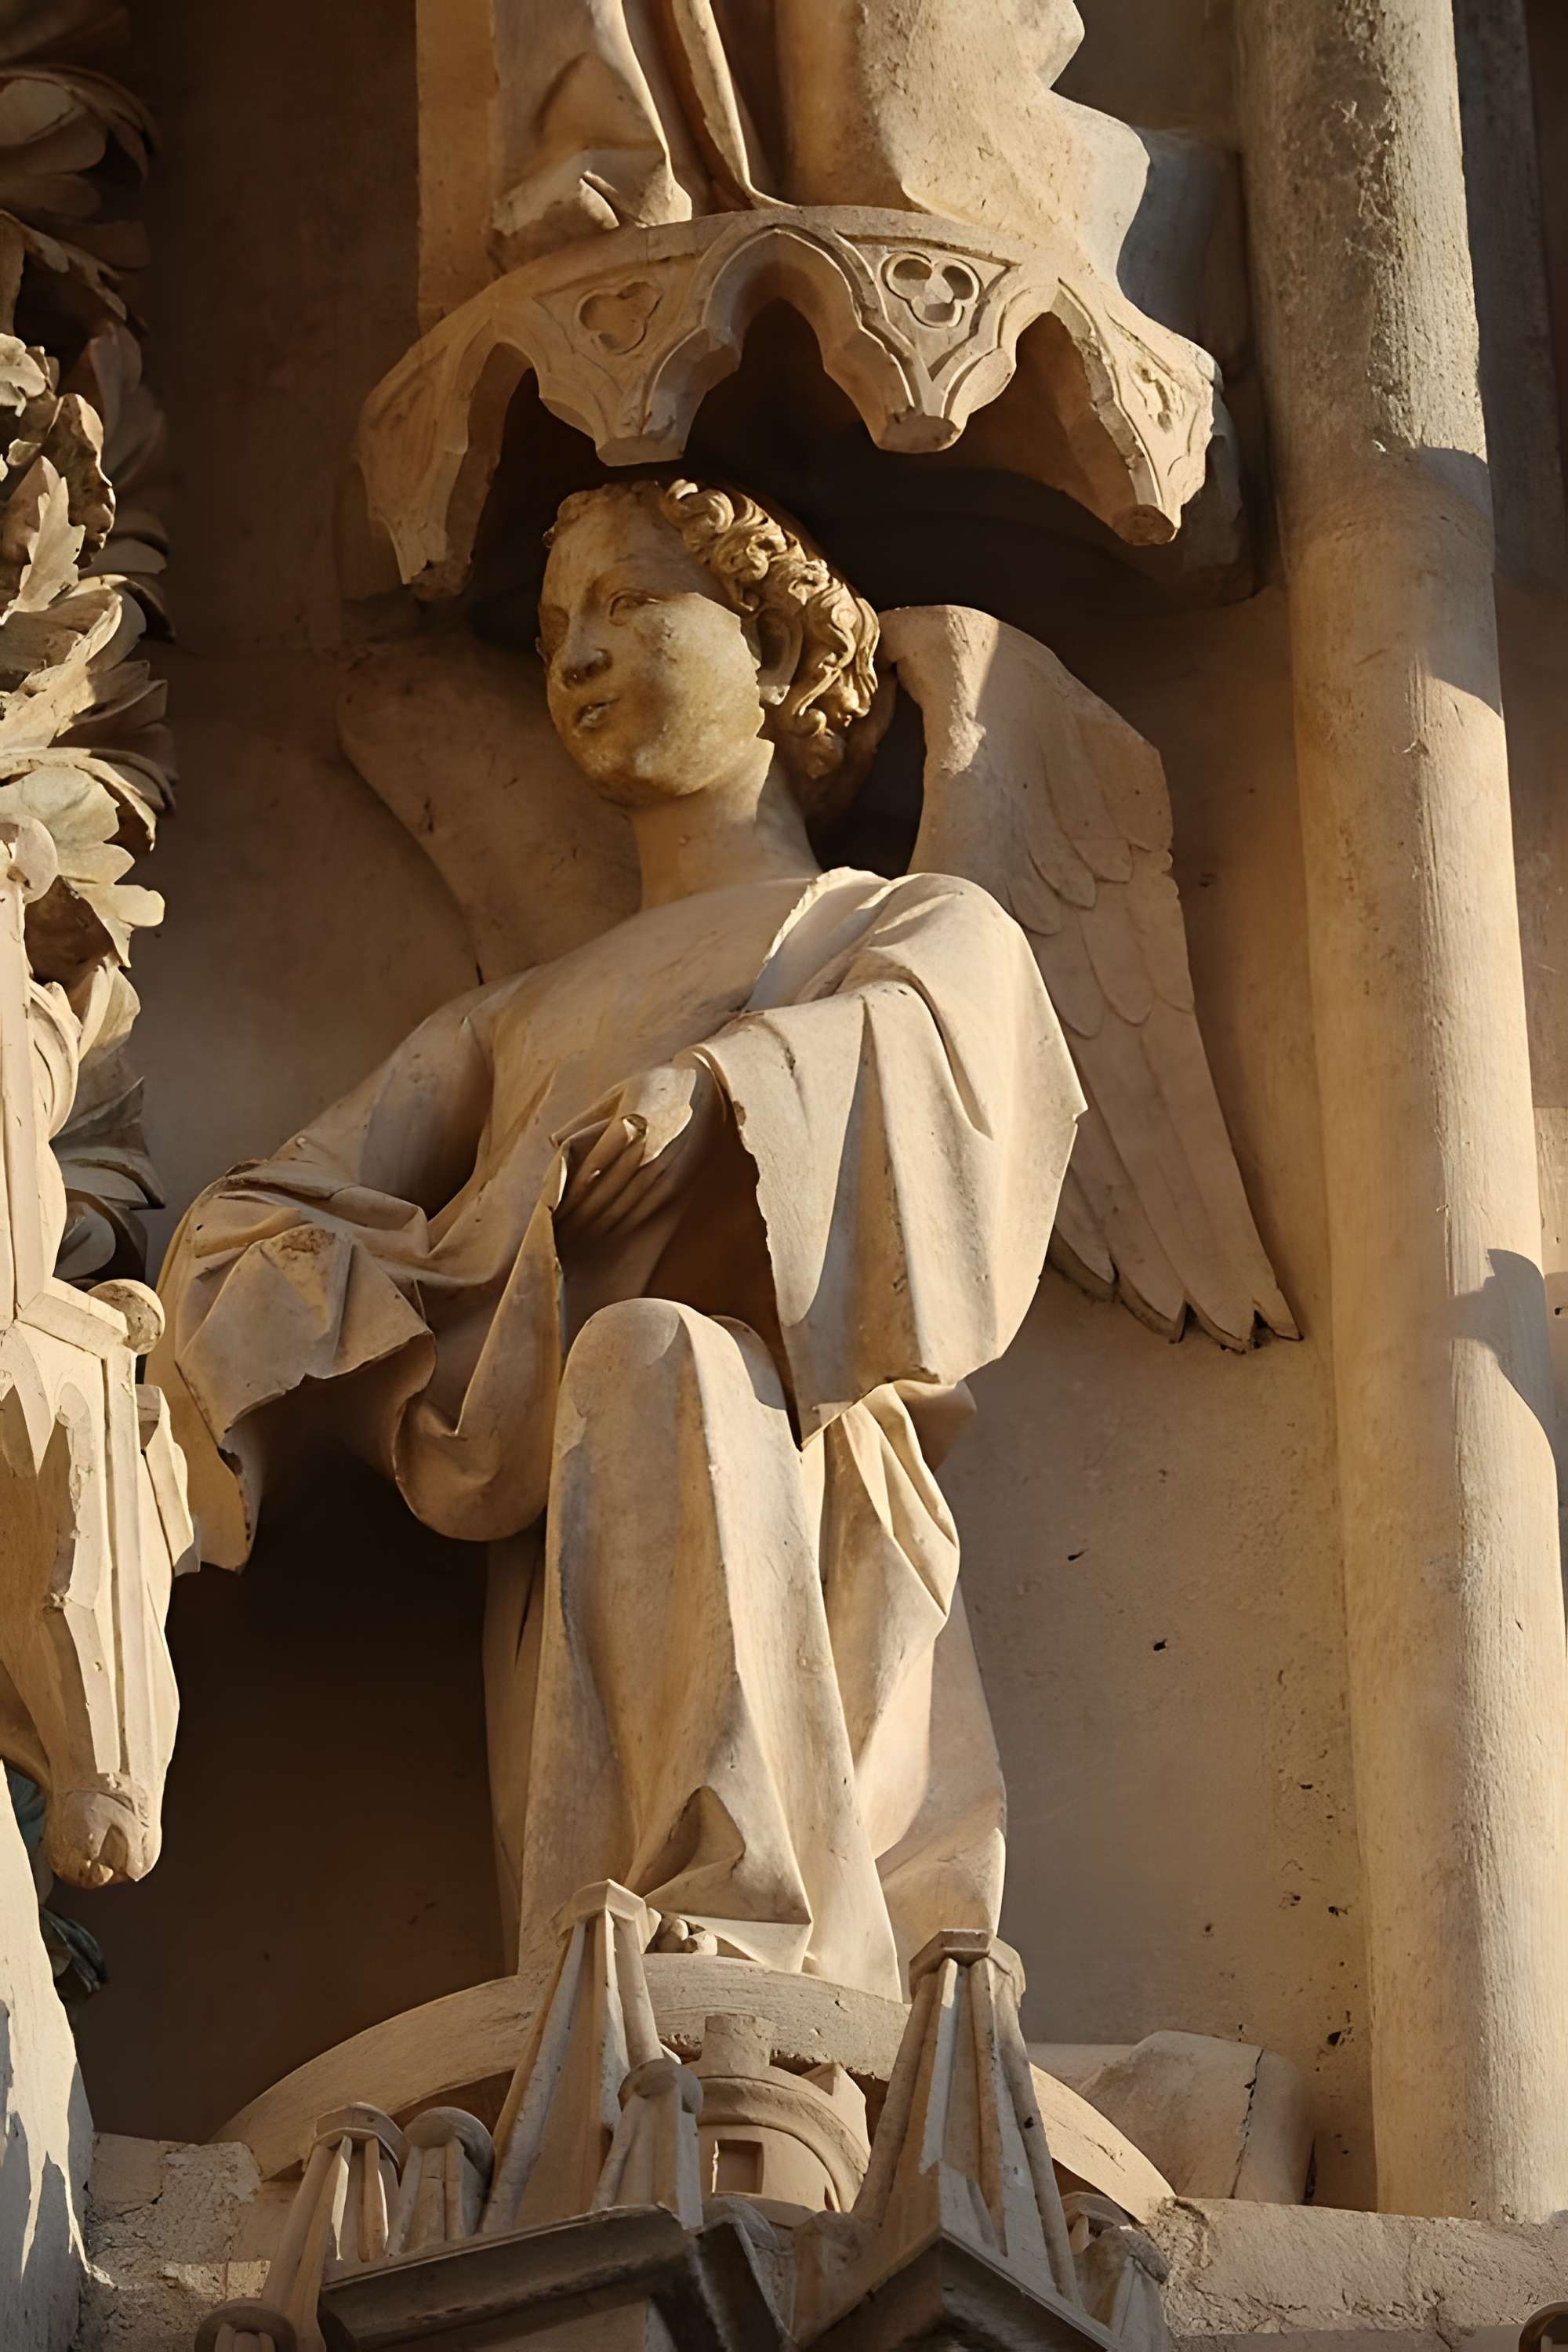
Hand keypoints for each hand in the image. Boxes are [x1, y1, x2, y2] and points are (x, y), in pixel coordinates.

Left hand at [555, 1061, 721, 1244]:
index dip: (570, 1194)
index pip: (591, 1170)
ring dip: (598, 1223)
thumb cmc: (657, 1086)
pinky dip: (623, 1222)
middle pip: (604, 1193)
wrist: (710, 1090)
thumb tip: (554, 1143)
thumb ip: (586, 1118)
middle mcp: (645, 1151)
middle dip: (579, 1214)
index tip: (552, 1208)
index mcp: (628, 1126)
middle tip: (558, 1230)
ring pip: (623, 1205)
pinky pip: (644, 1208)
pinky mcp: (676, 1181)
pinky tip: (607, 1229)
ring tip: (577, 1235)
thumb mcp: (618, 1092)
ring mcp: (662, 1169)